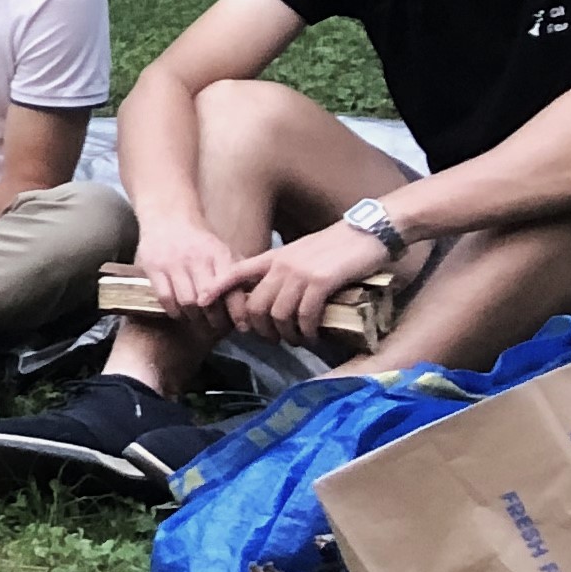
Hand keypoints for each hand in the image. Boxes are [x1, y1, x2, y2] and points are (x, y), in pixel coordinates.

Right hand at [129, 216, 244, 321]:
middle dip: (215, 320)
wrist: (168, 217)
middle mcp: (197, 259)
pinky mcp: (154, 267)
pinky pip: (166, 298)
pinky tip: (179, 311)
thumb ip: (237, 274)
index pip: (232, 290)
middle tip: (217, 326)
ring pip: (187, 303)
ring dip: (193, 318)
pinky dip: (174, 311)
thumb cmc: (200, 241)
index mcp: (220, 256)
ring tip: (198, 320)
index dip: (238, 313)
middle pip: (209, 302)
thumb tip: (255, 302)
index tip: (242, 326)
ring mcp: (174, 263)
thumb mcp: (223, 251)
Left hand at [223, 221, 390, 349]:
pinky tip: (313, 336)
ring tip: (296, 340)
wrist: (369, 231)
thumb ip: (285, 270)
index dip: (216, 288)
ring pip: (278, 314)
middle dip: (260, 329)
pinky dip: (307, 331)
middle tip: (272, 340)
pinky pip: (305, 315)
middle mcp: (282, 265)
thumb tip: (273, 297)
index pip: (235, 271)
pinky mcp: (322, 282)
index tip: (202, 303)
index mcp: (274, 257)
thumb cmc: (338, 245)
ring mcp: (301, 273)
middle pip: (255, 305)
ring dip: (286, 335)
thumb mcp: (302, 253)